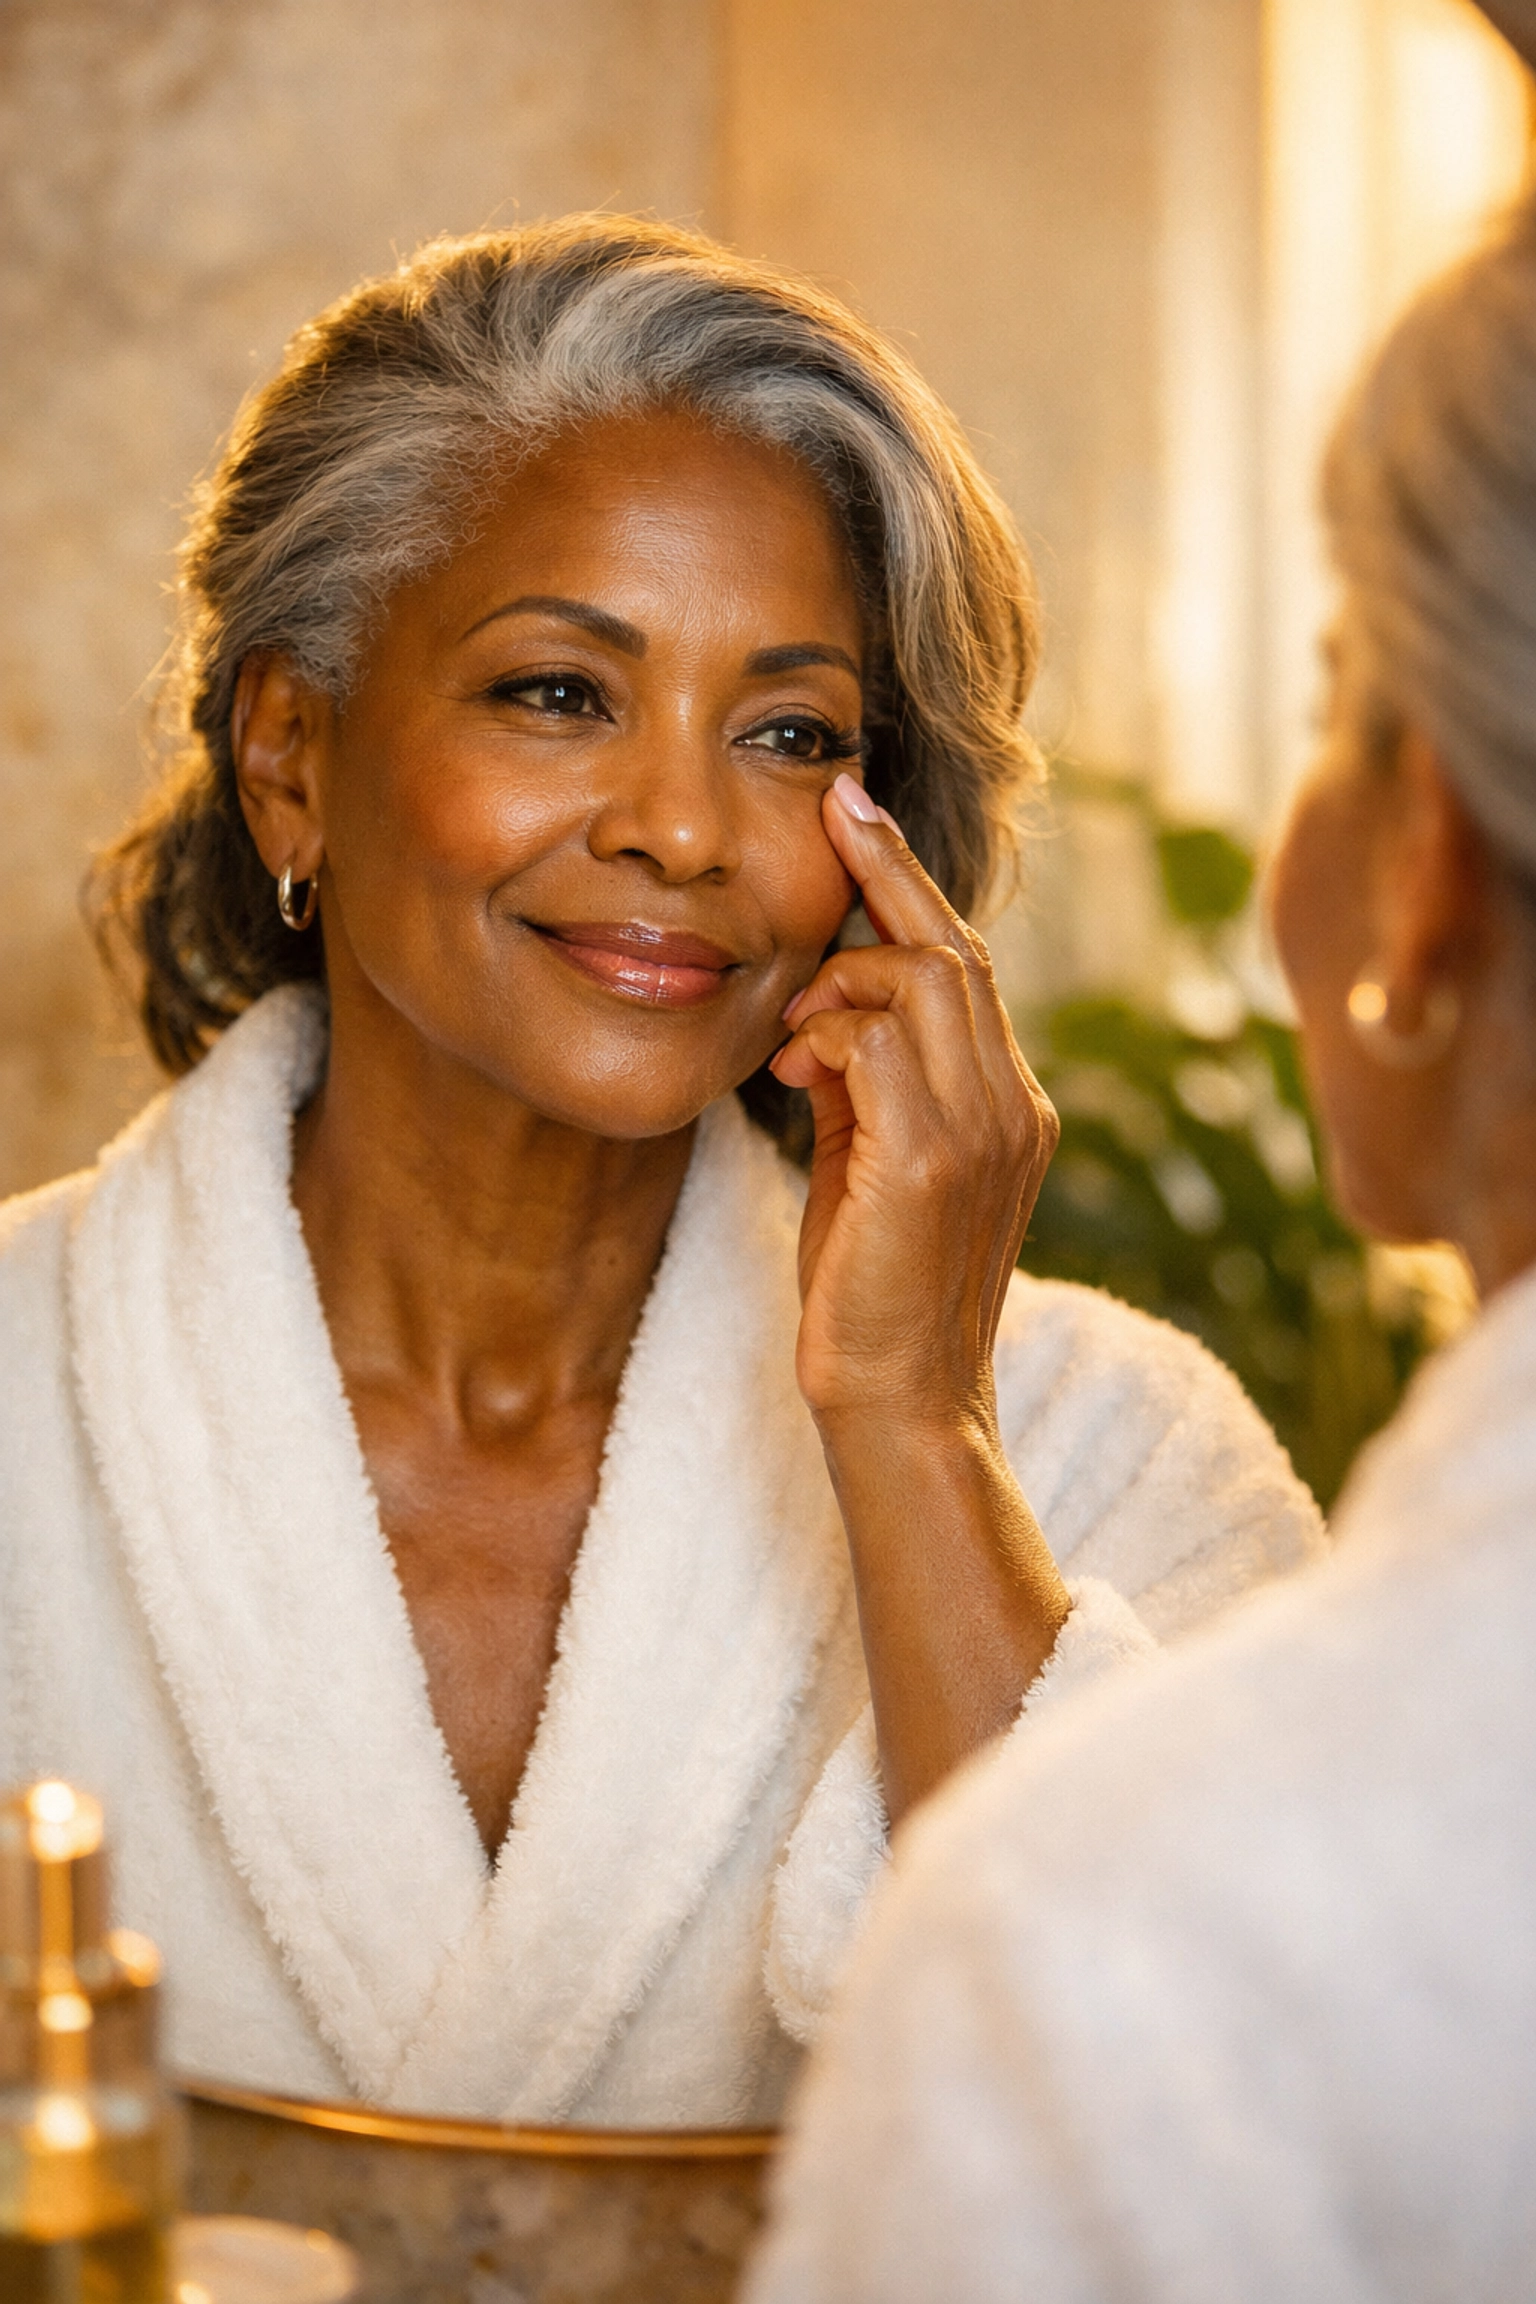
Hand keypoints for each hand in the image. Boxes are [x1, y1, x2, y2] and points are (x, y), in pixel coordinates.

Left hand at [771, 775, 1059, 1431]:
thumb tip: (825, 1019)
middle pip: (957, 950)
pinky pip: (879, 1042)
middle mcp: (1015, 1106)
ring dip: (844, 977)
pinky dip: (828, 1036)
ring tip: (796, 1028)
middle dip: (888, 870)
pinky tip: (795, 1076)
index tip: (858, 812)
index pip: (968, 969)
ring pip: (926, 978)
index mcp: (1011, 1106)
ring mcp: (983, 1132)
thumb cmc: (873, 1293)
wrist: (901, 1406)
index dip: (912, 884)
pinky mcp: (931, 1162)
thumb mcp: (872, 1168)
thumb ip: (868, 1087)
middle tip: (833, 808)